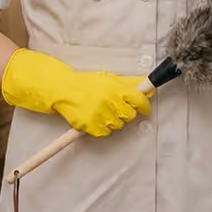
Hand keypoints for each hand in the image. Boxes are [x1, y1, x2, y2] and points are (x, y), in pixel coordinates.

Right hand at [1, 48, 151, 136]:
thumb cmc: (87, 83)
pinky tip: (96, 118)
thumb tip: (148, 88)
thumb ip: (129, 83)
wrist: (63, 90)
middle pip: (130, 115)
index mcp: (116, 87)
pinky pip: (106, 133)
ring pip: (119, 125)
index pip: (139, 100)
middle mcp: (110, 100)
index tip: (143, 109)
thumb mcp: (108, 78)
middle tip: (116, 107)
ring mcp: (101, 114)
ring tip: (102, 111)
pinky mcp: (92, 126)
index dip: (143, 106)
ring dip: (114, 120)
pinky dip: (103, 128)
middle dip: (126, 113)